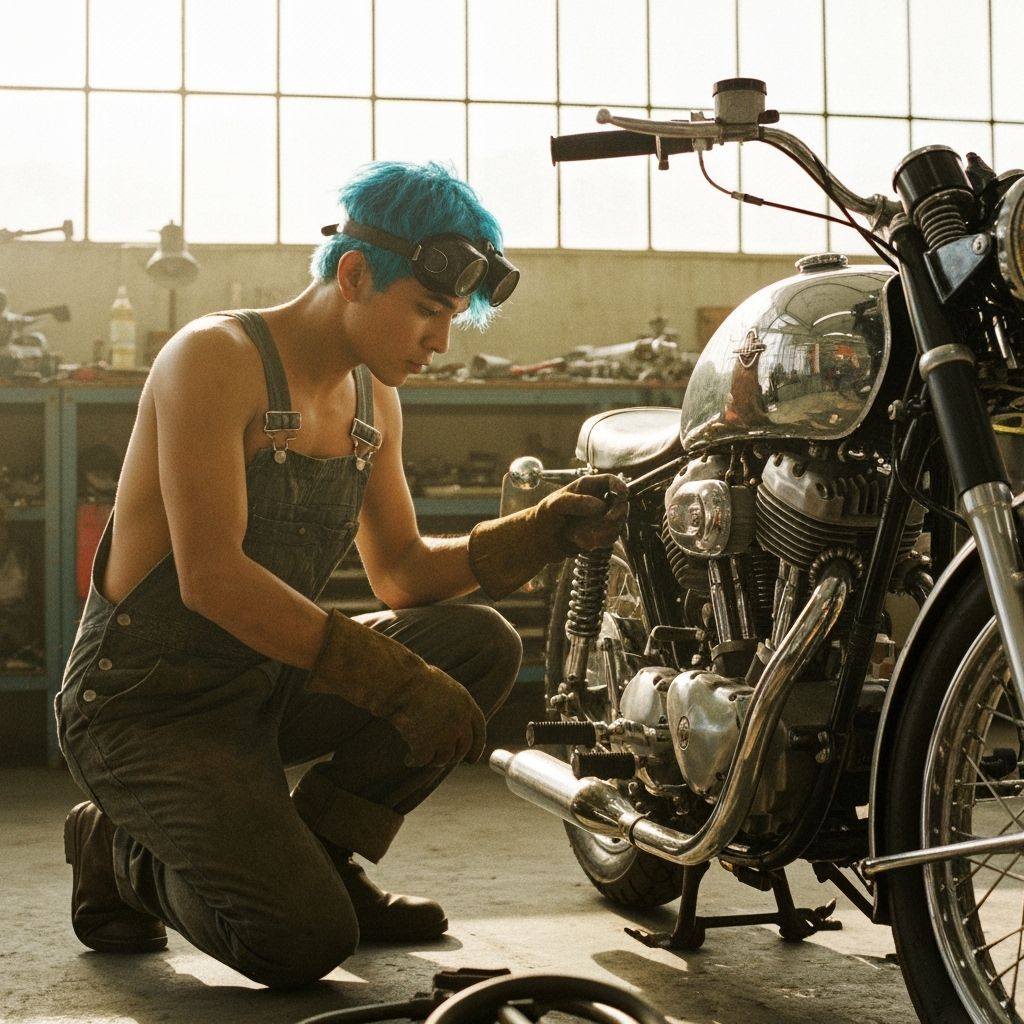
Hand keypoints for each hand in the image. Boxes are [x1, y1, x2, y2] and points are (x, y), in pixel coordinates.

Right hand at [306, 610, 486, 767]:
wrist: (401, 683)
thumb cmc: (416, 679)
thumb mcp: (444, 688)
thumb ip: (454, 706)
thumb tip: (455, 724)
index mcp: (466, 704)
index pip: (479, 732)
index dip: (477, 748)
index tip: (471, 760)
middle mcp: (460, 721)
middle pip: (461, 749)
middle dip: (451, 758)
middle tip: (438, 761)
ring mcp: (445, 735)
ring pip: (443, 758)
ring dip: (432, 760)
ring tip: (419, 756)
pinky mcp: (426, 745)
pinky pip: (423, 760)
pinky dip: (415, 761)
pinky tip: (409, 759)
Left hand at [539, 473, 627, 550]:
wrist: (540, 542)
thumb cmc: (545, 517)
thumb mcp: (555, 505)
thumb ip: (575, 502)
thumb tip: (599, 506)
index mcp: (587, 487)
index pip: (611, 481)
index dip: (620, 486)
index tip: (622, 496)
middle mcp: (597, 500)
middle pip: (620, 503)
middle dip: (615, 514)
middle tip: (606, 520)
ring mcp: (600, 518)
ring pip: (617, 523)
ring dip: (603, 532)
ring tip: (580, 535)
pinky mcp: (600, 534)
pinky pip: (610, 537)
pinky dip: (599, 542)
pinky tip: (582, 542)